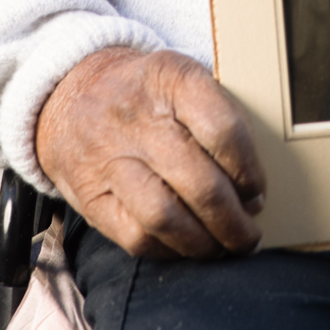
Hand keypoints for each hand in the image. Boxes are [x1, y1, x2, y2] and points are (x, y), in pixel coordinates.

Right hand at [36, 47, 266, 258]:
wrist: (73, 93)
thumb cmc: (146, 93)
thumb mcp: (182, 78)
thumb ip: (218, 118)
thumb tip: (251, 189)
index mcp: (171, 79)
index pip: (224, 131)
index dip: (249, 172)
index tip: (257, 192)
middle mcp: (137, 117)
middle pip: (200, 183)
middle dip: (234, 221)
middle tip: (248, 235)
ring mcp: (108, 158)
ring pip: (166, 217)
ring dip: (204, 244)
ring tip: (222, 247)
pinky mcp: (89, 196)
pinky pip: (135, 238)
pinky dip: (168, 251)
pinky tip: (185, 246)